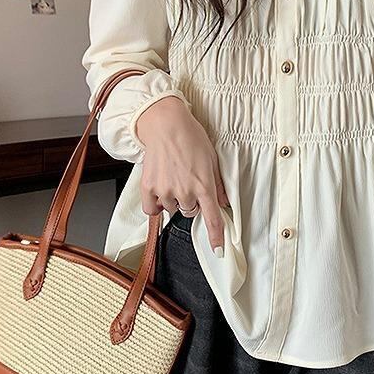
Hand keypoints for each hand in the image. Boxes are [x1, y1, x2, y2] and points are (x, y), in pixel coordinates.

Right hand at [135, 96, 229, 255]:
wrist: (165, 124)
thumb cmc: (191, 137)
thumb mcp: (212, 159)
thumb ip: (218, 184)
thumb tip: (225, 203)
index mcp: (204, 185)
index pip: (212, 219)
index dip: (216, 237)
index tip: (218, 250)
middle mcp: (185, 191)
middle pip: (189, 212)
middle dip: (191, 202)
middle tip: (188, 182)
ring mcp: (165, 190)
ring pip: (171, 209)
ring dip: (173, 199)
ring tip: (173, 177)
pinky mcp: (148, 187)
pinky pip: (151, 209)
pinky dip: (155, 204)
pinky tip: (159, 189)